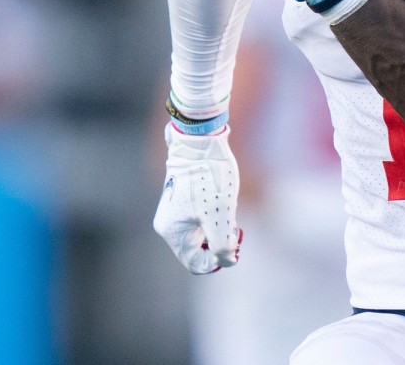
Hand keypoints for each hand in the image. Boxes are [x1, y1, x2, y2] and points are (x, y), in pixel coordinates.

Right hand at [153, 125, 242, 273]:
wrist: (200, 141)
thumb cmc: (209, 178)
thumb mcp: (220, 214)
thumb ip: (222, 244)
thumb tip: (227, 261)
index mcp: (173, 232)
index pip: (196, 262)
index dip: (219, 259)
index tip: (235, 242)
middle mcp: (169, 224)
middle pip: (199, 248)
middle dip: (221, 240)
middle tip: (235, 224)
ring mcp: (175, 210)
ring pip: (203, 232)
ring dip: (220, 225)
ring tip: (228, 206)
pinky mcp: (184, 198)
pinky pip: (202, 217)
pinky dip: (216, 213)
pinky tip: (223, 197)